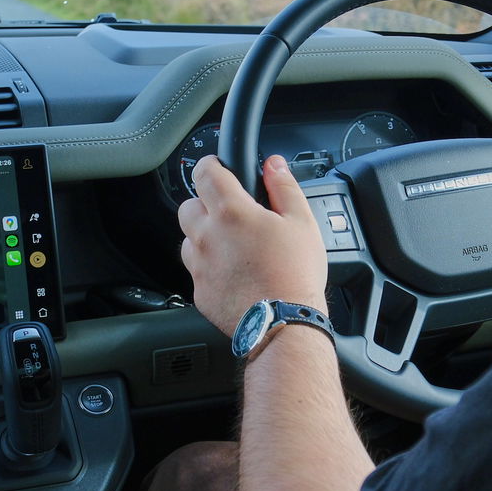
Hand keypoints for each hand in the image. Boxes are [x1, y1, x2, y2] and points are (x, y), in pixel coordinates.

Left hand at [179, 154, 328, 335]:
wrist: (284, 325)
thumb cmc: (295, 275)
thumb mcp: (302, 222)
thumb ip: (285, 187)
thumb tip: (274, 165)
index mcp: (232, 212)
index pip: (205, 172)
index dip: (211, 165)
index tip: (219, 168)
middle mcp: (207, 236)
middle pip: (189, 206)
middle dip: (205, 204)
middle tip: (231, 214)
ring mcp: (200, 266)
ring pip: (189, 240)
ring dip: (204, 237)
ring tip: (233, 247)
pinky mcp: (200, 292)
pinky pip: (196, 271)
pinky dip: (209, 268)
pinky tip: (233, 274)